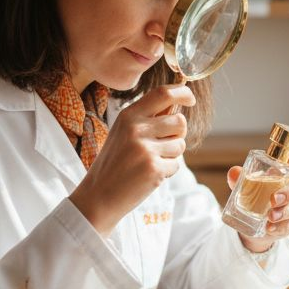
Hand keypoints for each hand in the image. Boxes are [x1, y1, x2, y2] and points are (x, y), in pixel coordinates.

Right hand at [70, 84, 195, 235]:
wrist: (98, 195)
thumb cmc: (114, 164)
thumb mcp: (123, 133)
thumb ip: (147, 119)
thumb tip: (177, 105)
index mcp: (128, 116)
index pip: (163, 93)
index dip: (182, 93)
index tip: (190, 98)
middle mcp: (137, 129)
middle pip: (179, 121)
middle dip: (177, 134)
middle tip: (161, 146)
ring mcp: (145, 149)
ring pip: (180, 144)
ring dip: (171, 155)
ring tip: (149, 162)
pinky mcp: (154, 168)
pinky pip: (176, 164)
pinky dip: (167, 171)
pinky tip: (148, 175)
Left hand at [230, 134, 288, 251]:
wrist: (255, 226)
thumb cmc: (254, 199)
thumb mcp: (243, 188)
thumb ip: (239, 180)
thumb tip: (234, 173)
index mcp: (285, 170)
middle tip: (273, 199)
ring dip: (286, 211)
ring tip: (270, 217)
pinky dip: (283, 226)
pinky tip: (271, 228)